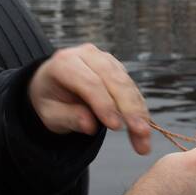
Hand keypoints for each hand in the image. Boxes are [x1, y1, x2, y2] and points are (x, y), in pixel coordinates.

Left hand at [28, 44, 151, 153]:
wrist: (52, 84)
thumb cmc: (50, 100)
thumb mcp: (50, 115)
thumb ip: (68, 118)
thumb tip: (90, 125)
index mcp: (64, 63)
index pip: (89, 82)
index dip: (105, 104)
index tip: (116, 127)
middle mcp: (87, 55)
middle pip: (114, 80)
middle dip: (130, 108)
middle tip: (141, 133)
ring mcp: (105, 59)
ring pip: (127, 84)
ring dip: (139, 112)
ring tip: (145, 138)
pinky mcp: (117, 68)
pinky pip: (132, 89)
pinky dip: (140, 109)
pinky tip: (144, 128)